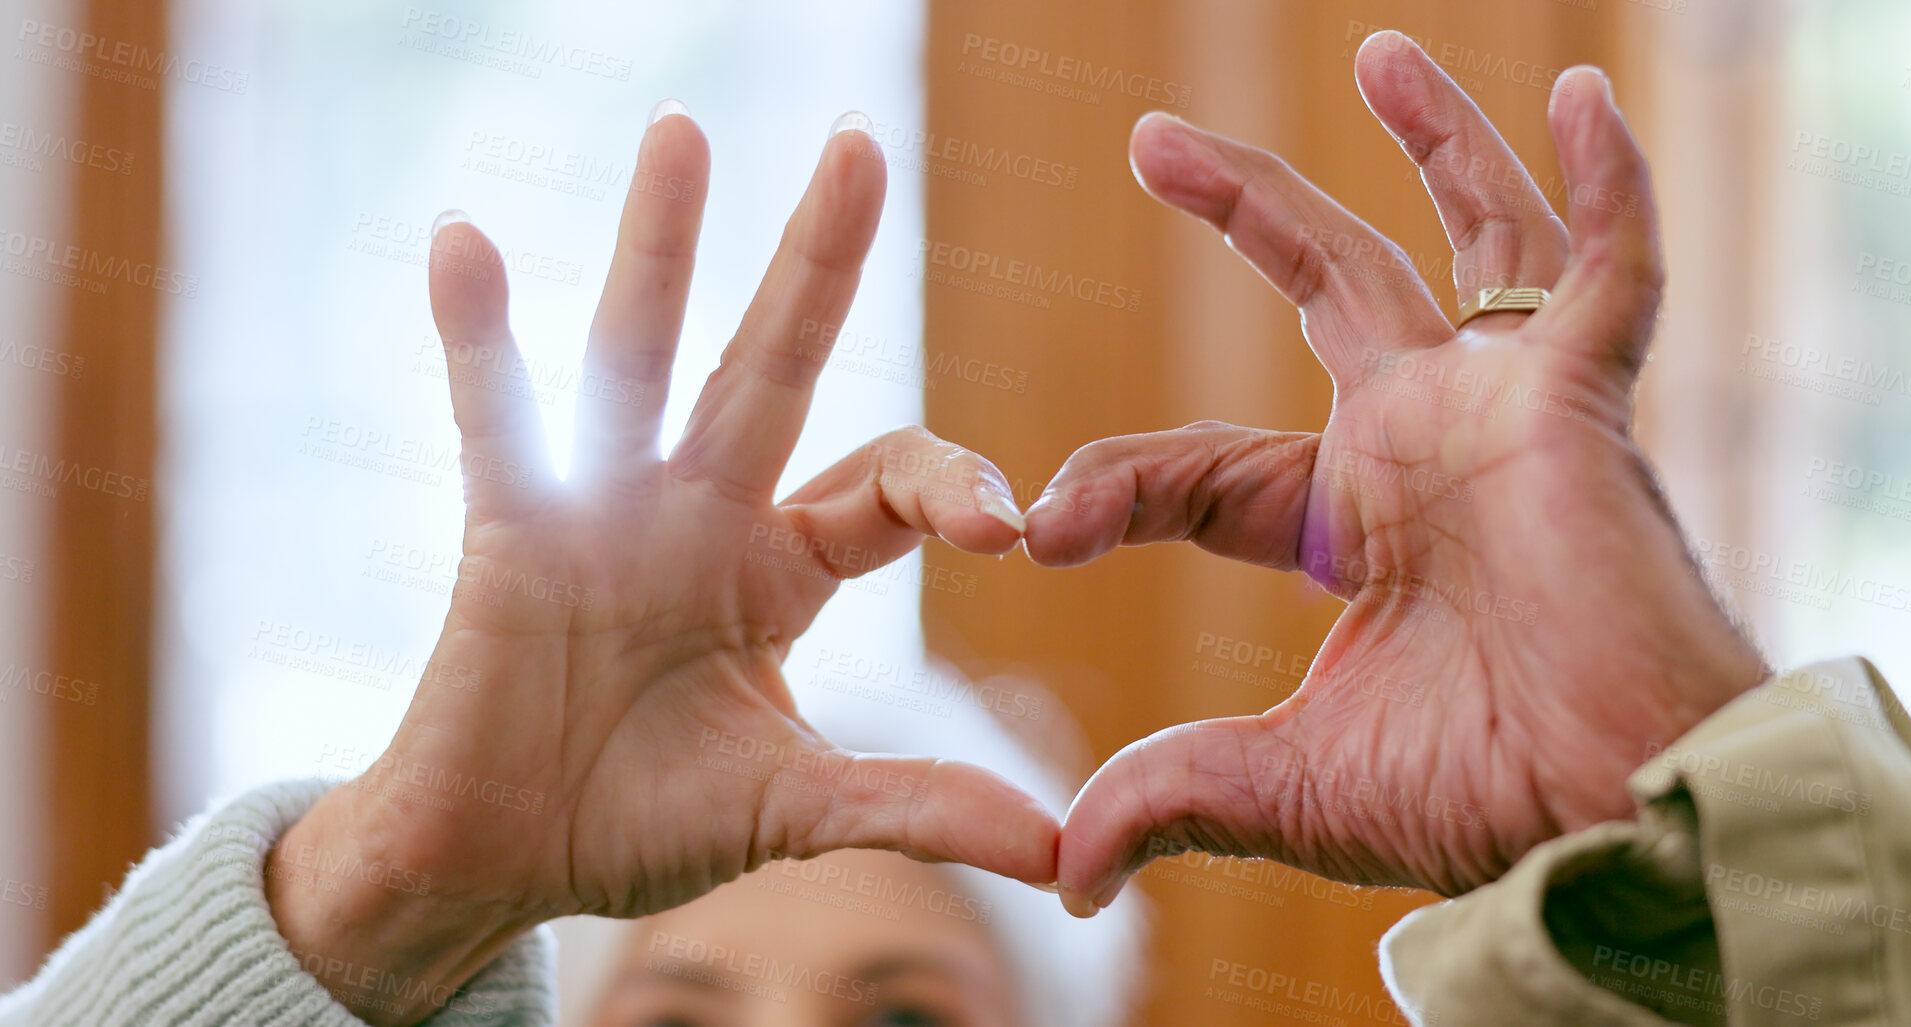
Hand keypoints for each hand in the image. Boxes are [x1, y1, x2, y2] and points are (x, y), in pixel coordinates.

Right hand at [266, 108, 1052, 1024]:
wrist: (504, 857)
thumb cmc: (647, 820)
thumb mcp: (798, 808)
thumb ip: (915, 807)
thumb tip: (1059, 852)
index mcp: (785, 566)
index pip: (885, 487)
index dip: (948, 487)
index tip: (1003, 524)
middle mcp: (703, 510)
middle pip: (774, 364)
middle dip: (818, 265)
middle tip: (863, 147)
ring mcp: (605, 506)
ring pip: (641, 355)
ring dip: (661, 248)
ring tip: (686, 131)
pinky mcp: (508, 528)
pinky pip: (494, 415)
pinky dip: (477, 334)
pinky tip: (465, 240)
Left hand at [1033, 33, 1766, 911]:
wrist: (1608, 817)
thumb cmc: (1471, 800)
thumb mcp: (1287, 785)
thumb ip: (1171, 797)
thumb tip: (1063, 876)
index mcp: (1348, 520)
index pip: (1202, 464)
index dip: (1116, 486)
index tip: (1036, 528)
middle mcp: (1424, 442)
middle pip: (1326, 287)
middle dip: (1244, 209)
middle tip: (1151, 141)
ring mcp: (1504, 408)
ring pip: (1466, 240)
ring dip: (1429, 145)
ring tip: (1374, 54)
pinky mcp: (1585, 401)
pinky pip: (1612, 269)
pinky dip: (1609, 185)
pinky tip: (1575, 94)